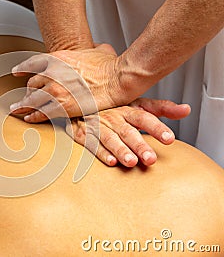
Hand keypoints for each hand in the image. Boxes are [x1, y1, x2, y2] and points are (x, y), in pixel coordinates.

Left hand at [10, 44, 137, 122]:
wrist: (116, 80)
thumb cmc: (109, 67)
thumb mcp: (99, 50)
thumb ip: (91, 49)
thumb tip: (96, 48)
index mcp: (58, 59)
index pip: (32, 64)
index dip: (23, 69)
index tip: (17, 72)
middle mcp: (52, 74)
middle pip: (32, 84)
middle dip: (29, 90)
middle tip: (27, 96)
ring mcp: (55, 91)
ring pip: (32, 100)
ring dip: (24, 105)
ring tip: (17, 109)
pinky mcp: (60, 107)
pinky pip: (41, 113)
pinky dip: (33, 116)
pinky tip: (29, 118)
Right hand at [66, 98, 190, 166]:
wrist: (82, 106)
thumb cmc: (115, 109)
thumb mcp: (138, 105)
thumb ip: (162, 108)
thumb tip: (186, 110)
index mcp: (128, 110)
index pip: (144, 117)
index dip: (157, 128)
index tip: (169, 139)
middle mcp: (113, 117)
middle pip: (128, 131)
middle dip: (139, 145)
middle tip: (150, 159)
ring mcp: (98, 126)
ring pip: (110, 139)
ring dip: (120, 150)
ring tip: (131, 162)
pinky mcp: (84, 134)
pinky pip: (92, 144)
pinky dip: (101, 153)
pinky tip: (111, 162)